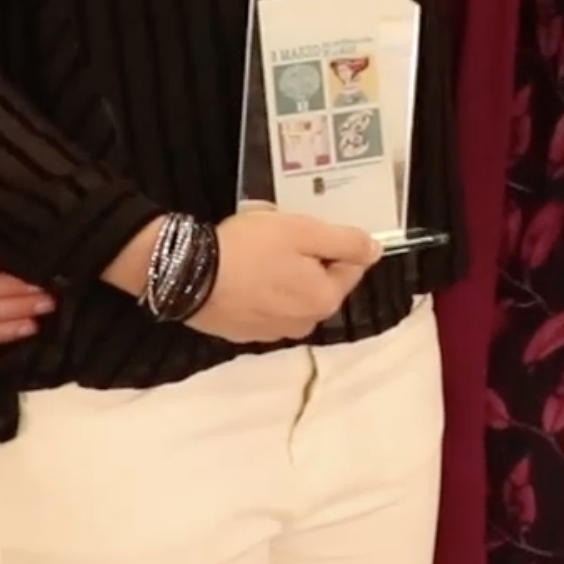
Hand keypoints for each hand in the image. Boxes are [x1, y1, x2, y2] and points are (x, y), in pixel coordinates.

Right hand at [150, 210, 381, 344]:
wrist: (186, 274)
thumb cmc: (250, 248)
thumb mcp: (304, 232)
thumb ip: (346, 242)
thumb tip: (376, 251)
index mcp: (325, 300)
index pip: (350, 266)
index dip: (331, 243)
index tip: (304, 230)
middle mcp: (305, 324)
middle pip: (320, 283)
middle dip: (307, 260)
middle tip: (278, 239)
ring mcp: (272, 333)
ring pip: (292, 295)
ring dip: (283, 275)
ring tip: (255, 254)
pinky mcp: (243, 333)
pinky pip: (265, 306)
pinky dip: (260, 290)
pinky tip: (241, 273)